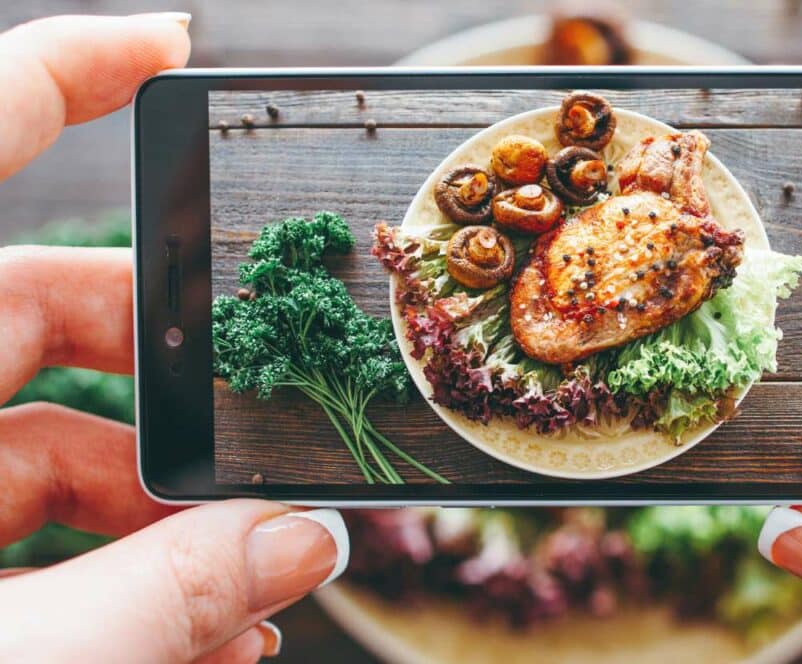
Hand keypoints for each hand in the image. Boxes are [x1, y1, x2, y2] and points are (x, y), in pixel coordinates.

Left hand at [0, 15, 348, 662]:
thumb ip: (163, 600)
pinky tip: (187, 632)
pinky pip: (16, 521)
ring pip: (42, 436)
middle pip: (40, 310)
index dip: (69, 70)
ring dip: (158, 510)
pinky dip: (106, 565)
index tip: (171, 41)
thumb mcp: (11, 662)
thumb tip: (299, 549)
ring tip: (243, 590)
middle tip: (263, 441)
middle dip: (174, 376)